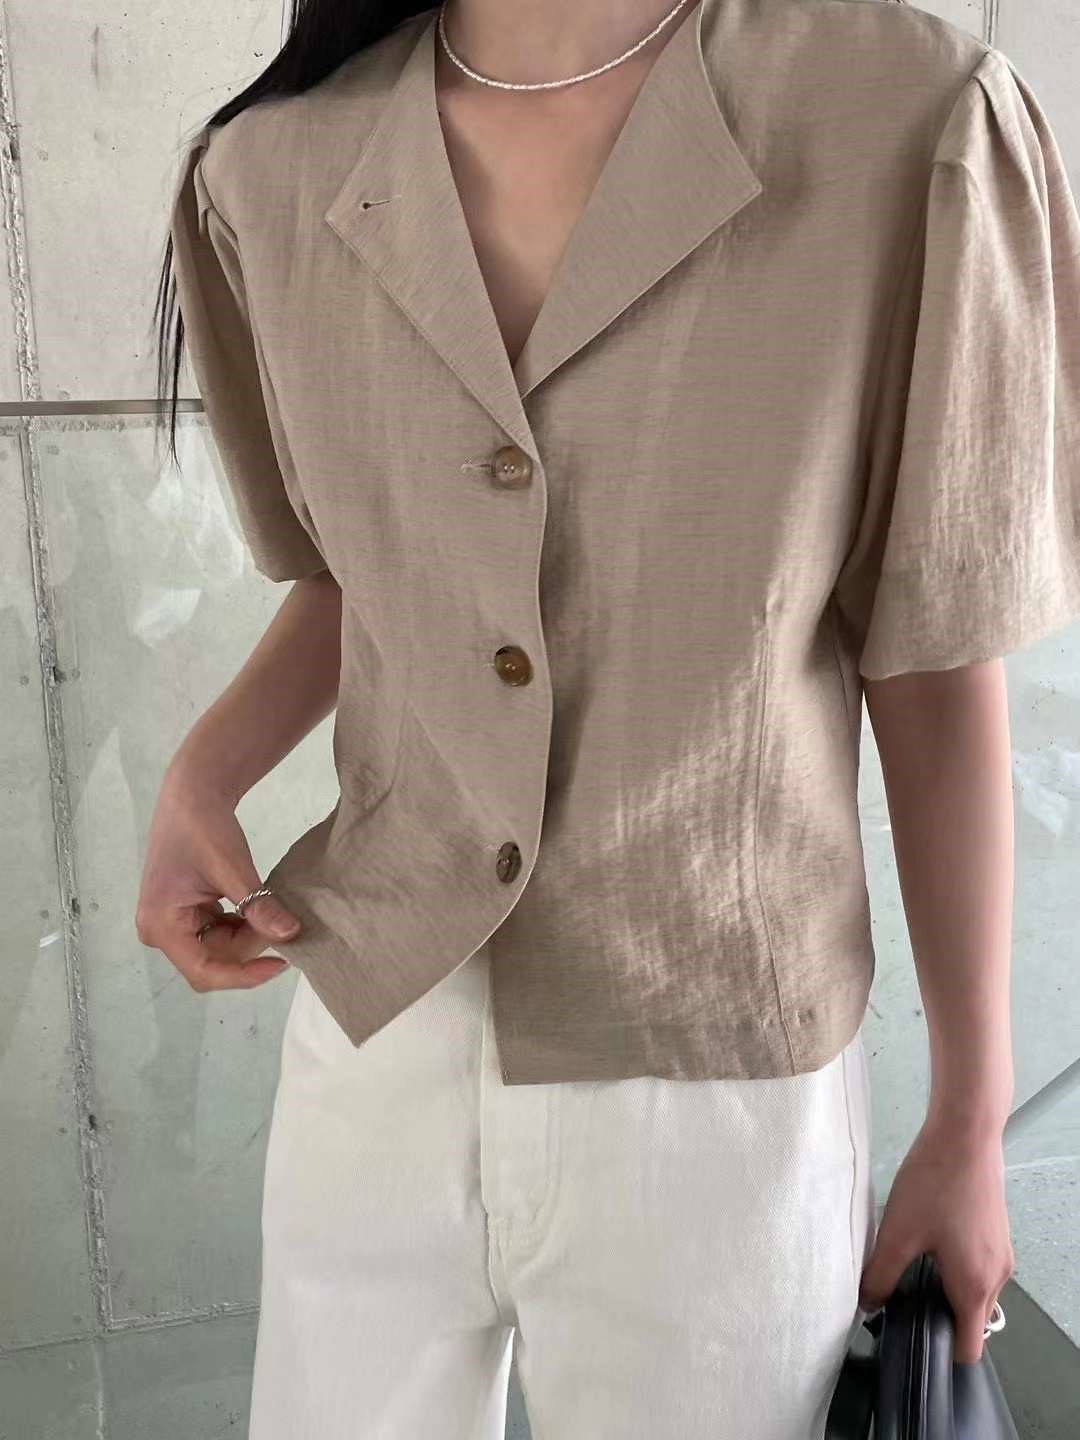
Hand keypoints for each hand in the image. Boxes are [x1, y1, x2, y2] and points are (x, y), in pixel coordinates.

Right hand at [135, 765, 301, 993]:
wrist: (193, 794)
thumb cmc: (205, 828)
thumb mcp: (233, 868)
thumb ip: (258, 906)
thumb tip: (290, 935)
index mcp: (160, 925)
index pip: (204, 971)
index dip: (244, 975)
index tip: (281, 963)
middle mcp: (159, 931)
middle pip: (212, 961)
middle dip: (249, 946)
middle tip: (280, 920)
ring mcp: (171, 923)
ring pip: (218, 949)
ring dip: (247, 934)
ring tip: (270, 908)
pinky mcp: (184, 913)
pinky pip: (217, 933)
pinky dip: (241, 925)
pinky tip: (257, 908)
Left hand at [857, 1115, 1014, 1362]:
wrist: (966, 1135)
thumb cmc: (934, 1182)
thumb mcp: (898, 1232)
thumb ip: (881, 1274)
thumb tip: (867, 1304)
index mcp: (975, 1286)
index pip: (968, 1348)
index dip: (939, 1350)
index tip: (910, 1334)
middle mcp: (997, 1277)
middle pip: (971, 1321)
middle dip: (939, 1316)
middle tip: (902, 1294)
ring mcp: (1001, 1254)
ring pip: (975, 1293)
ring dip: (947, 1288)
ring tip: (913, 1261)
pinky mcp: (997, 1234)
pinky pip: (980, 1268)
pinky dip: (958, 1267)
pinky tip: (930, 1239)